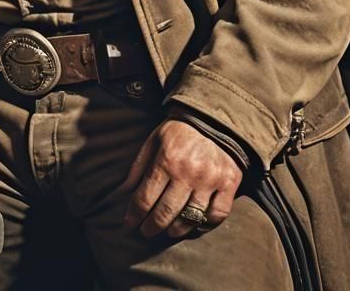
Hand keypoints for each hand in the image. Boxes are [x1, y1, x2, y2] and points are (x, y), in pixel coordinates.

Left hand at [121, 119, 242, 238]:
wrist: (214, 118)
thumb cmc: (178, 131)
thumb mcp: (153, 142)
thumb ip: (137, 169)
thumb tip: (120, 195)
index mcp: (167, 159)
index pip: (145, 198)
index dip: (134, 215)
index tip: (130, 223)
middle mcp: (189, 171)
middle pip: (166, 213)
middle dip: (151, 227)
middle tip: (146, 231)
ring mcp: (211, 179)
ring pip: (191, 219)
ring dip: (176, 230)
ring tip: (168, 231)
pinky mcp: (229, 183)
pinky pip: (217, 215)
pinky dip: (205, 225)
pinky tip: (194, 225)